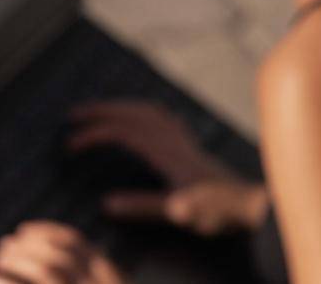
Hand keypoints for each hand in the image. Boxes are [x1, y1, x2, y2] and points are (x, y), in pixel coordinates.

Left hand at [0, 221, 122, 283]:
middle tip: (2, 247)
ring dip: (16, 262)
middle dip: (25, 248)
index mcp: (109, 275)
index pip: (74, 241)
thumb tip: (41, 248)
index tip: (22, 230)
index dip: (44, 232)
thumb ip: (86, 272)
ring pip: (47, 271)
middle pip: (57, 254)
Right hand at [66, 100, 268, 235]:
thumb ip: (143, 206)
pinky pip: (162, 117)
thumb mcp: (179, 212)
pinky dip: (143, 111)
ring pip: (146, 111)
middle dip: (101, 110)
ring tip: (99, 111)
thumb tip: (105, 203)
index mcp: (166, 153)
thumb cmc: (218, 212)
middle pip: (132, 113)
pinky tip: (141, 117)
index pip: (122, 132)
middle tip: (73, 114)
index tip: (70, 145)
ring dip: (120, 107)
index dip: (94, 134)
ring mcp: (183, 140)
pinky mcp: (190, 146)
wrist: (251, 205)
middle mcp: (173, 139)